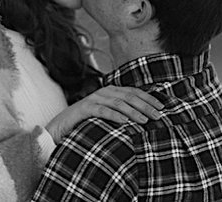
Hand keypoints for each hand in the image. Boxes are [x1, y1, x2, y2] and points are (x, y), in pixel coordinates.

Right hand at [46, 86, 163, 142]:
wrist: (59, 130)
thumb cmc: (85, 126)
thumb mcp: (107, 119)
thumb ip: (122, 115)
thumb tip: (145, 120)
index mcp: (110, 93)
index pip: (133, 92)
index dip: (148, 98)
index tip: (163, 107)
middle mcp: (102, 93)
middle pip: (128, 96)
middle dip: (145, 105)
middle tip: (159, 115)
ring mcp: (92, 99)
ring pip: (117, 102)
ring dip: (133, 111)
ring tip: (145, 120)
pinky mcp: (83, 109)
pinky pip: (101, 110)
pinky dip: (114, 115)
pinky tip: (125, 122)